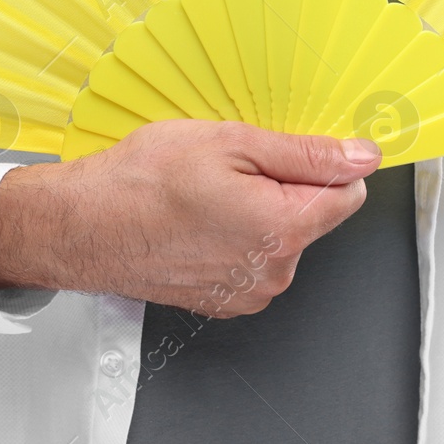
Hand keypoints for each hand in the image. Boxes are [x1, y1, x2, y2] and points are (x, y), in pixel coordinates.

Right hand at [0, 120, 381, 316]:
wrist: (82, 225)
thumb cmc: (142, 182)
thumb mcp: (230, 142)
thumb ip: (305, 153)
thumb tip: (360, 156)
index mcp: (283, 229)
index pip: (349, 193)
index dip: (323, 163)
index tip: (290, 150)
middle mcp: (274, 272)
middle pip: (313, 216)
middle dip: (284, 186)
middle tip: (230, 167)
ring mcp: (249, 292)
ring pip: (282, 238)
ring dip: (258, 212)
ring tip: (206, 194)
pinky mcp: (225, 301)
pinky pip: (253, 260)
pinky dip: (234, 237)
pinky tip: (197, 220)